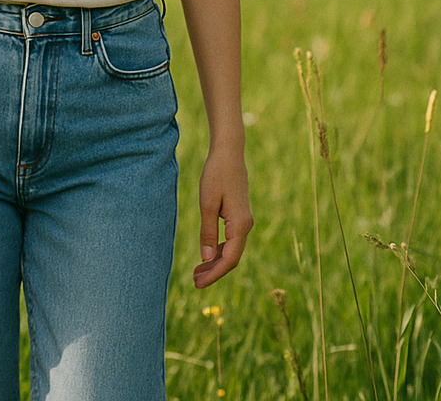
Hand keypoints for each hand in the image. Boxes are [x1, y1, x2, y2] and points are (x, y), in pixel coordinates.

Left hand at [193, 145, 251, 287]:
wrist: (229, 154)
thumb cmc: (216, 175)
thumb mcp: (207, 204)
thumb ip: (208, 231)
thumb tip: (206, 258)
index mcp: (240, 225)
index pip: (229, 259)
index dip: (214, 274)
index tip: (198, 284)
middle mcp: (246, 226)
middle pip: (231, 258)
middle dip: (214, 272)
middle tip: (194, 282)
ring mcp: (244, 222)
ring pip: (232, 250)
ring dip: (215, 262)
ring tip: (197, 273)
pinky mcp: (239, 216)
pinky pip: (231, 241)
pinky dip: (219, 250)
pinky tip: (207, 255)